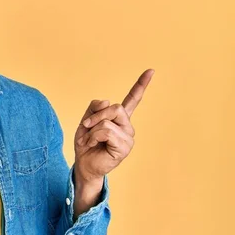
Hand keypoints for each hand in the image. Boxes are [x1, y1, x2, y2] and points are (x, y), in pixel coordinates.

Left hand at [74, 69, 153, 183]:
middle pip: (115, 108)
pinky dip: (93, 137)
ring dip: (91, 130)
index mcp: (119, 119)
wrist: (83, 164)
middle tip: (85, 127)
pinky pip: (106, 131)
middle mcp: (127, 126)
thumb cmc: (85, 144)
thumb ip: (94, 108)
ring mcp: (128, 137)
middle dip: (96, 115)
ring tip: (89, 140)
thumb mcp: (86, 121)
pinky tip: (92, 145)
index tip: (151, 70)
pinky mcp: (124, 147)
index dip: (141, 85)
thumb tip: (106, 101)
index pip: (132, 100)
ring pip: (107, 121)